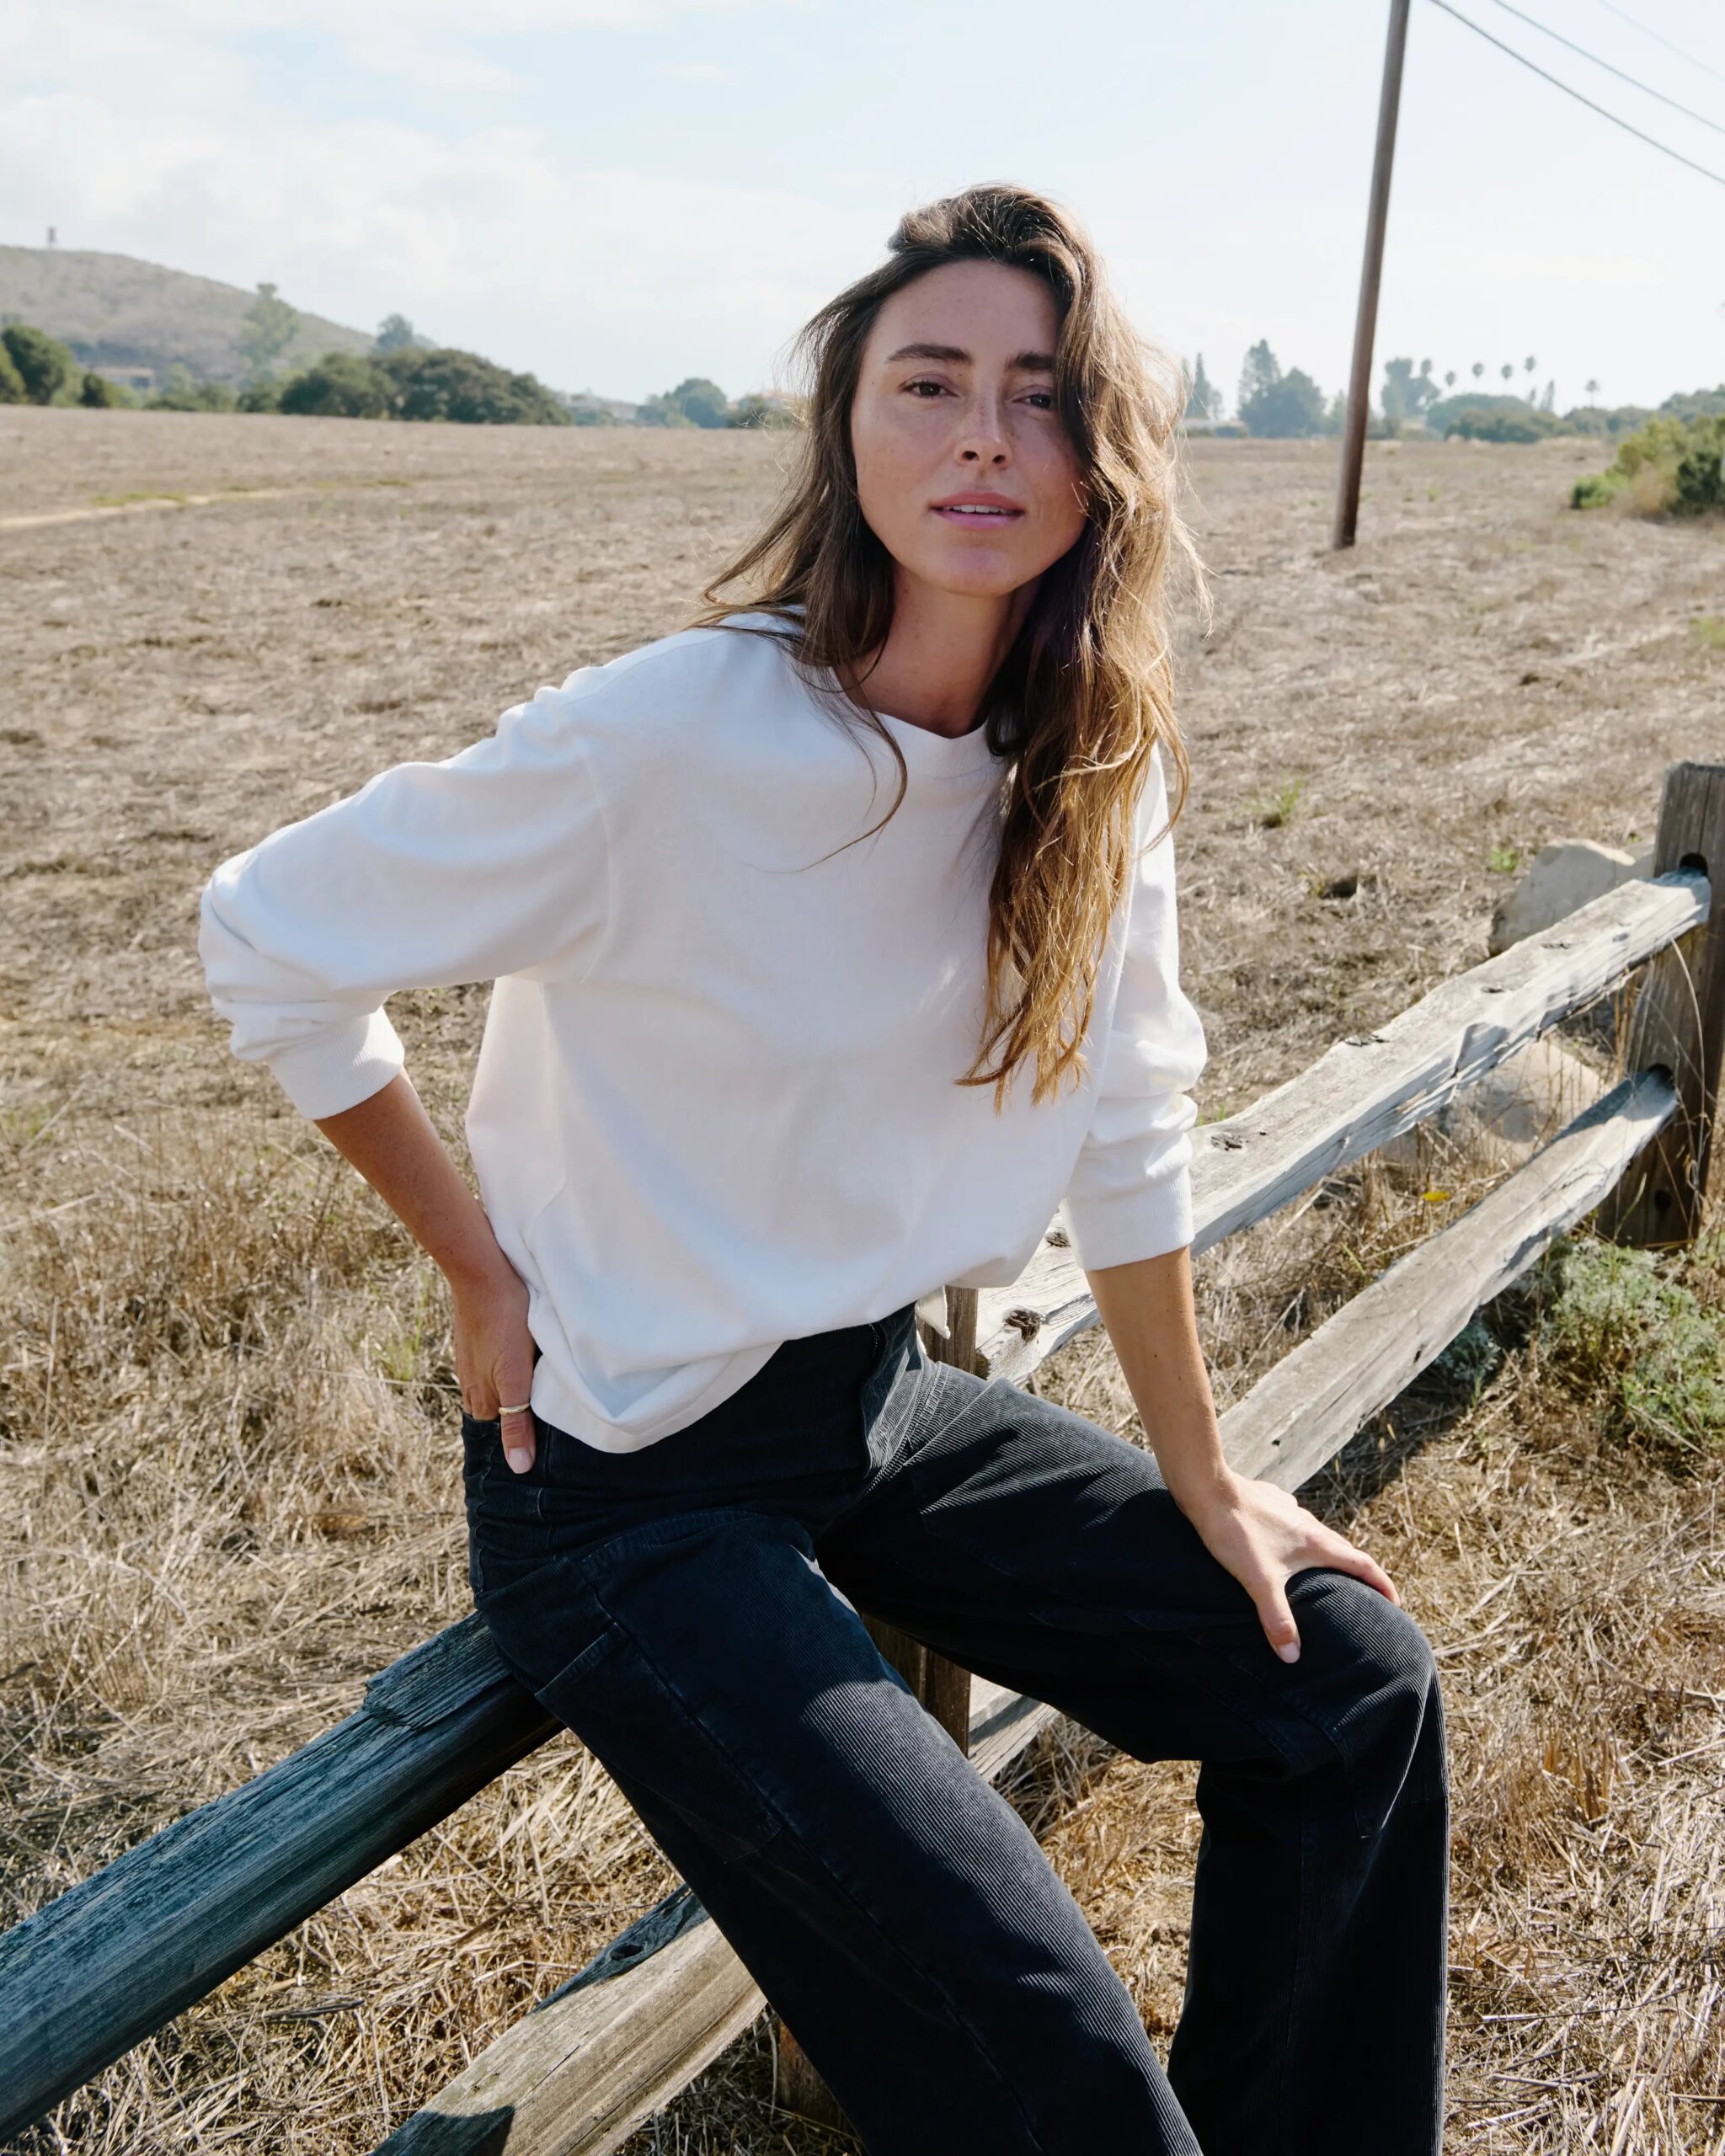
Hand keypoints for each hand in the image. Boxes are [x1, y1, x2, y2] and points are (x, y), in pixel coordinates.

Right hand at [449, 1257, 540, 1473]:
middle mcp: (470, 1383)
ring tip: (541, 1378)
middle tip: (552, 1402)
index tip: (550, 1426)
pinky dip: (510, 1362)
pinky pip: (495, 1361)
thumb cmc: (503, 1324)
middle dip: (521, 1409)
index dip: (525, 1430)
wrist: (481, 1272)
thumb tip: (518, 1468)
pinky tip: (525, 1351)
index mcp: (479, 1399)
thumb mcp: (515, 1378)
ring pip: (498, 1384)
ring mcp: (472, 1359)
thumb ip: (516, 1423)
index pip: (504, 1430)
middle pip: (500, 1408)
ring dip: (517, 1384)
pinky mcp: (478, 1338)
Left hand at [1173, 1467, 1399, 1663]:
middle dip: (1358, 1573)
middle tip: (1364, 1595)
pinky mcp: (1269, 1502)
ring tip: (1325, 1574)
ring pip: (1318, 1535)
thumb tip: (1293, 1656)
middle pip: (1344, 1550)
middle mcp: (1309, 1523)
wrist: (1208, 1488)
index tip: (1395, 1603)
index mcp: (1316, 1542)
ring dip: (1328, 1555)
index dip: (1382, 1585)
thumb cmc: (1235, 1534)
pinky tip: (1285, 1545)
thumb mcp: (1258, 1582)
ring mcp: (1289, 1510)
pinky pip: (1294, 1523)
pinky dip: (1300, 1540)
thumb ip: (1277, 1619)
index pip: (1363, 1565)